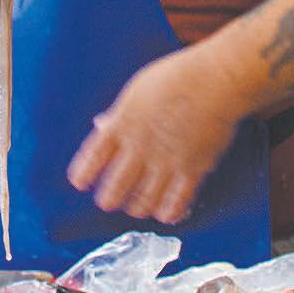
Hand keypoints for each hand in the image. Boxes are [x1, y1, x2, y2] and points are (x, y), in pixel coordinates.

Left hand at [67, 45, 247, 224]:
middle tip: (109, 200)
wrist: (214, 81)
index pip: (93, 157)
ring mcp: (165, 162)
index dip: (83, 174)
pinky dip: (168, 211)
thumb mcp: (137, 91)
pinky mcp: (192, 170)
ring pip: (143, 201)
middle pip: (115, 187)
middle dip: (109, 198)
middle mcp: (140, 148)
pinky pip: (176, 202)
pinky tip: (164, 213)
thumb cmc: (176, 78)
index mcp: (122, 124)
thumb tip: (101, 125)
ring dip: (137, 208)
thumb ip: (119, 114)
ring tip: (136, 207)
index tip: (79, 183)